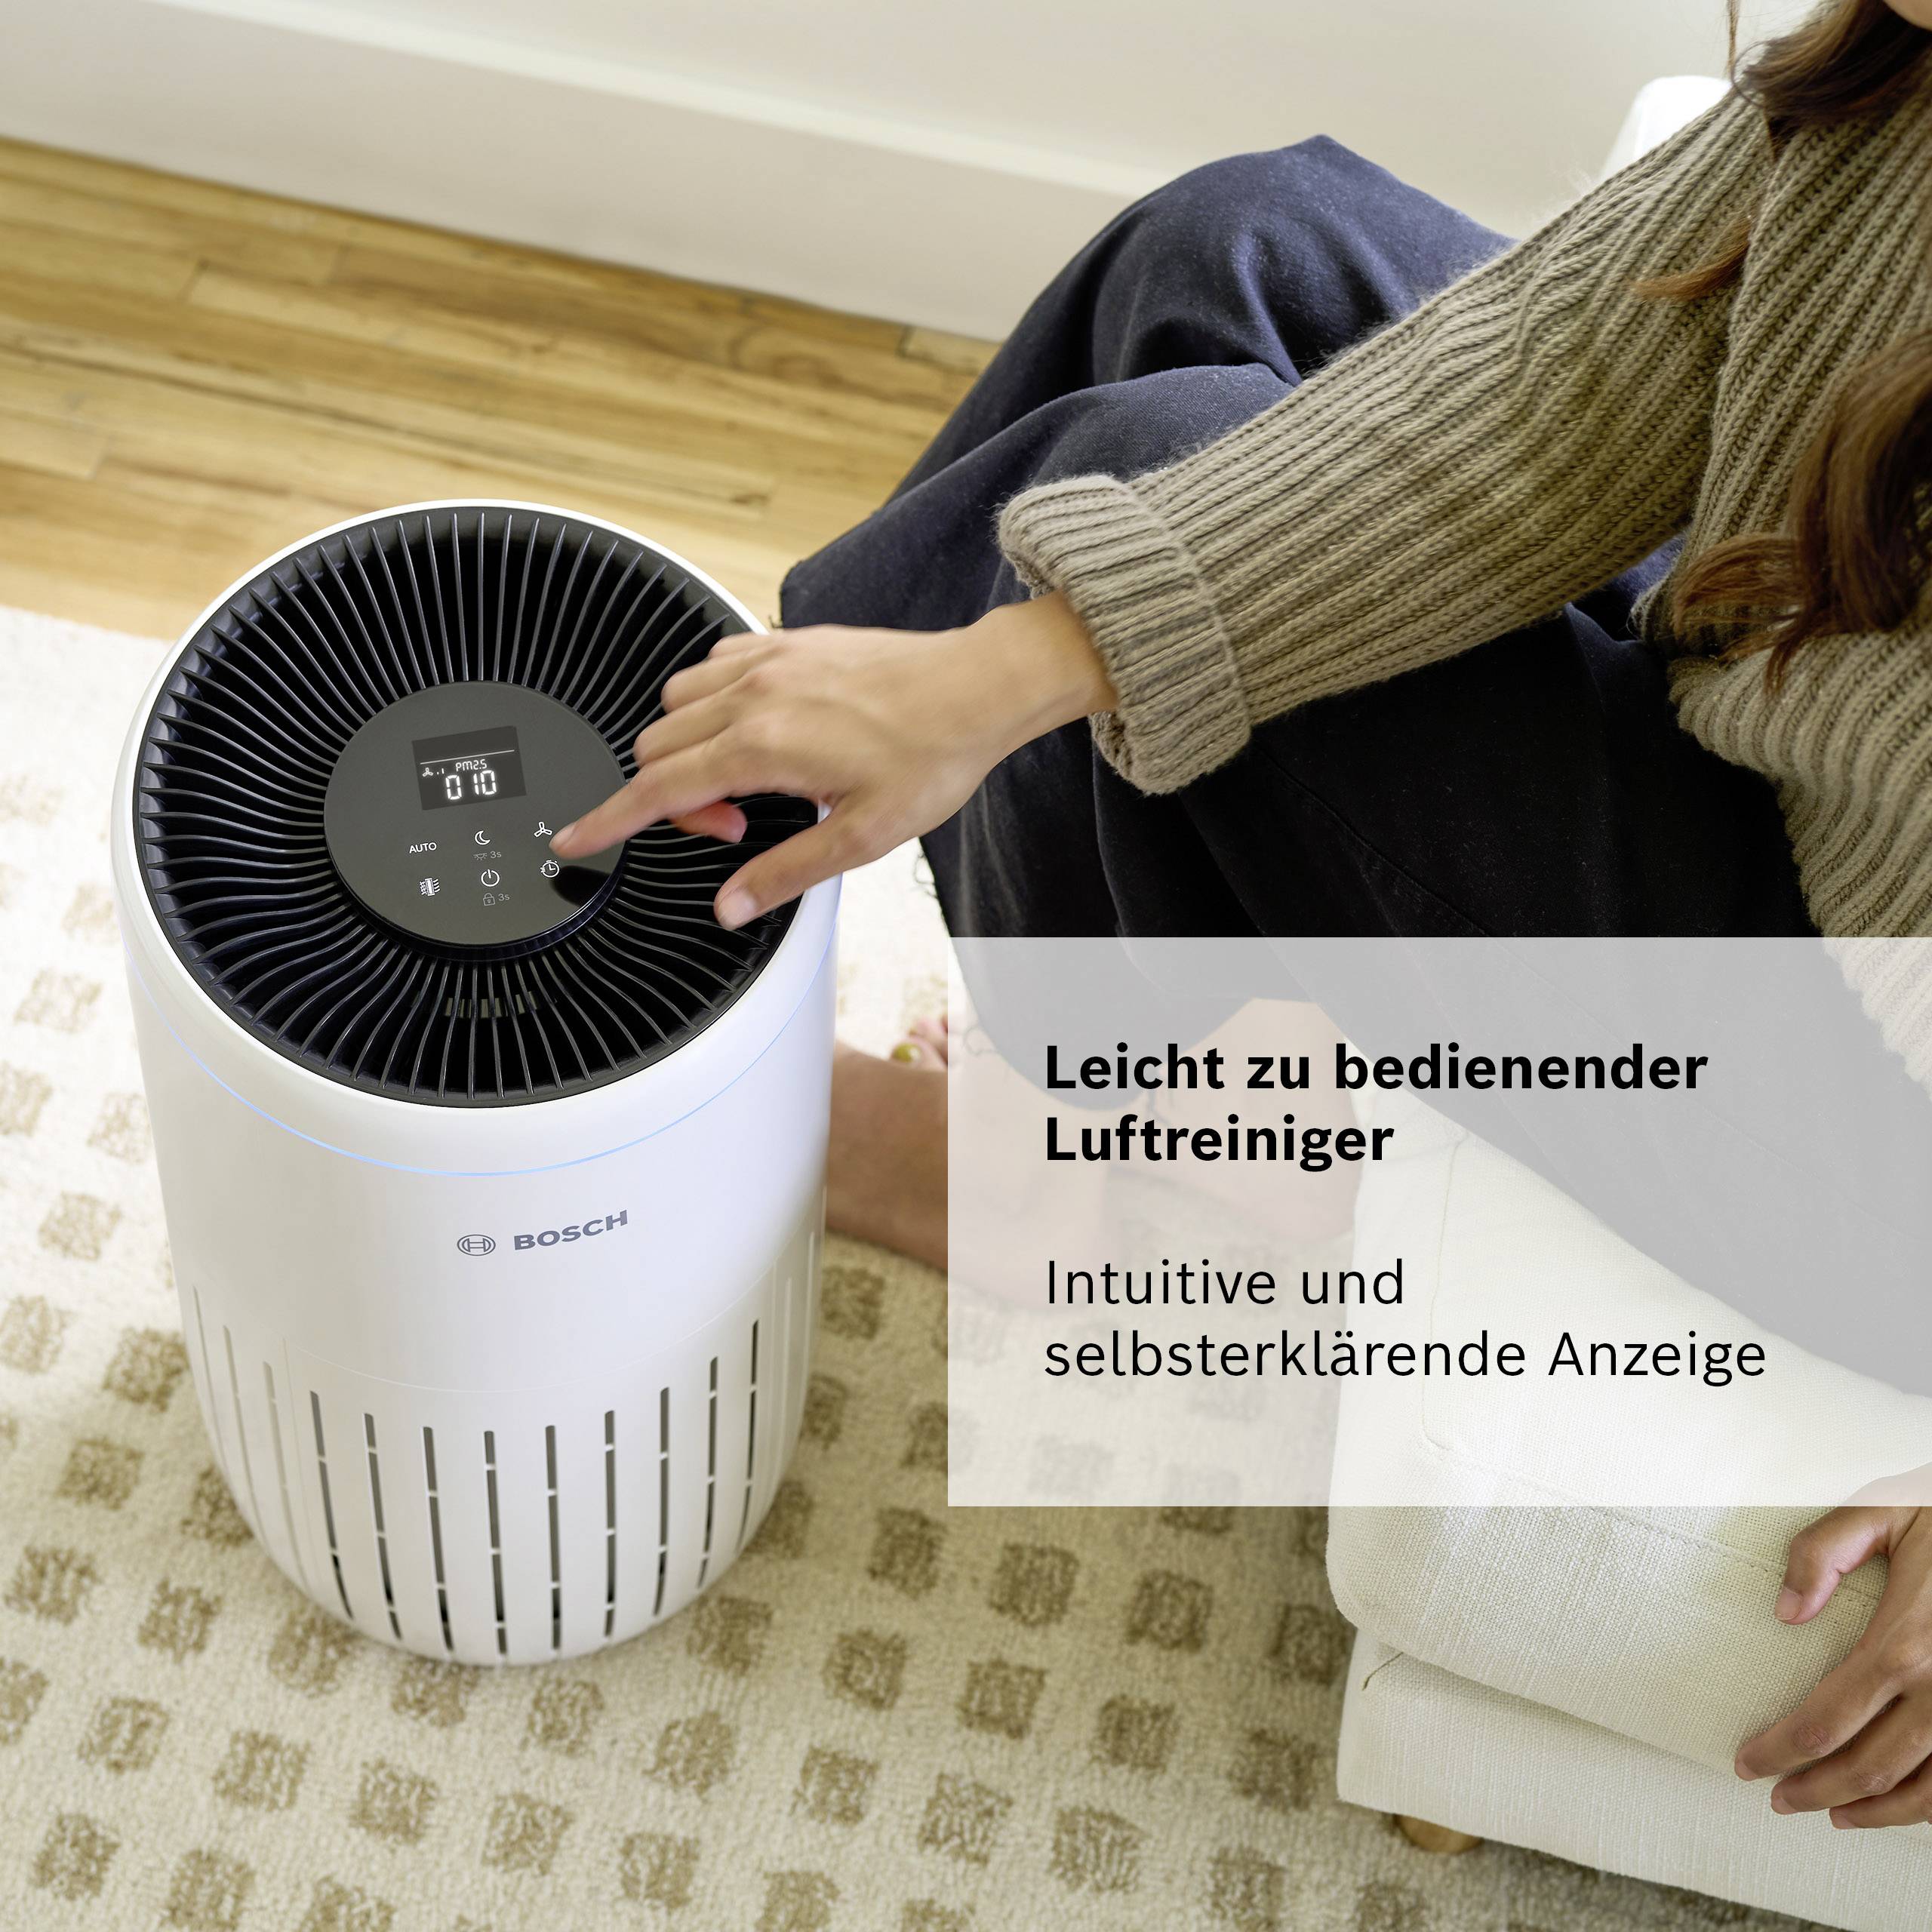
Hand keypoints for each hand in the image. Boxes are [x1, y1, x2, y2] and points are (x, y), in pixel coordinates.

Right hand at [549, 593, 1114, 926]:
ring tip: (751, 779)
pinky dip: (712, 700)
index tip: (575, 838)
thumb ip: (784, 873)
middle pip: (657, 748)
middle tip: (740, 824)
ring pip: (675, 701)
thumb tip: (730, 907)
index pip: (657, 790)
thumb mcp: (861, 838)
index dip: (607, 821)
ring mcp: (767, 658)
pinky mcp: (786, 639)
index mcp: (763, 746)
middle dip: (676, 797)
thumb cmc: (931, 755)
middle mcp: (753, 693)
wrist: (975, 688)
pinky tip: (757, 726)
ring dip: (689, 746)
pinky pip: (713, 662)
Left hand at [1734, 1494, 1931, 1827]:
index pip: (1826, 1719)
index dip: (1779, 1750)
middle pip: (1869, 1766)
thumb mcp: (1882, 1510)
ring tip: (1835, 1815)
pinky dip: (1929, 1806)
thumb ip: (1823, 1552)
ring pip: (1927, 1791)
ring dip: (1876, 1812)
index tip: (1746, 1764)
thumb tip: (1784, 1611)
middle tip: (1778, 1801)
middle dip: (1816, 1791)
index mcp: (1905, 1643)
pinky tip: (1902, 1804)